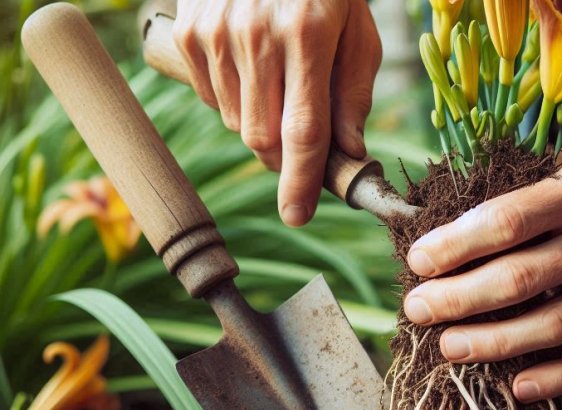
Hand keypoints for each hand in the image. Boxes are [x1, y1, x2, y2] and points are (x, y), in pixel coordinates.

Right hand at [172, 0, 381, 225]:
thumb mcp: (357, 28)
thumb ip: (354, 92)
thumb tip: (351, 151)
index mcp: (308, 36)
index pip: (303, 131)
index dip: (301, 182)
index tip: (298, 214)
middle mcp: (256, 37)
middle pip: (264, 139)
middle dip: (286, 159)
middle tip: (304, 146)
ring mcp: (216, 35)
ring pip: (238, 124)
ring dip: (263, 128)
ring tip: (280, 86)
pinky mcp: (189, 34)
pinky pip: (213, 100)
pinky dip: (237, 103)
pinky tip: (253, 70)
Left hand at [403, 148, 561, 402]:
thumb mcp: (561, 161)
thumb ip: (509, 183)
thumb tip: (432, 214)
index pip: (506, 222)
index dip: (455, 245)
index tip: (416, 261)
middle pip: (519, 279)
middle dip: (458, 299)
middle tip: (416, 310)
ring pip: (550, 326)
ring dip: (492, 343)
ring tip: (447, 348)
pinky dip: (555, 378)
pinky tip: (516, 388)